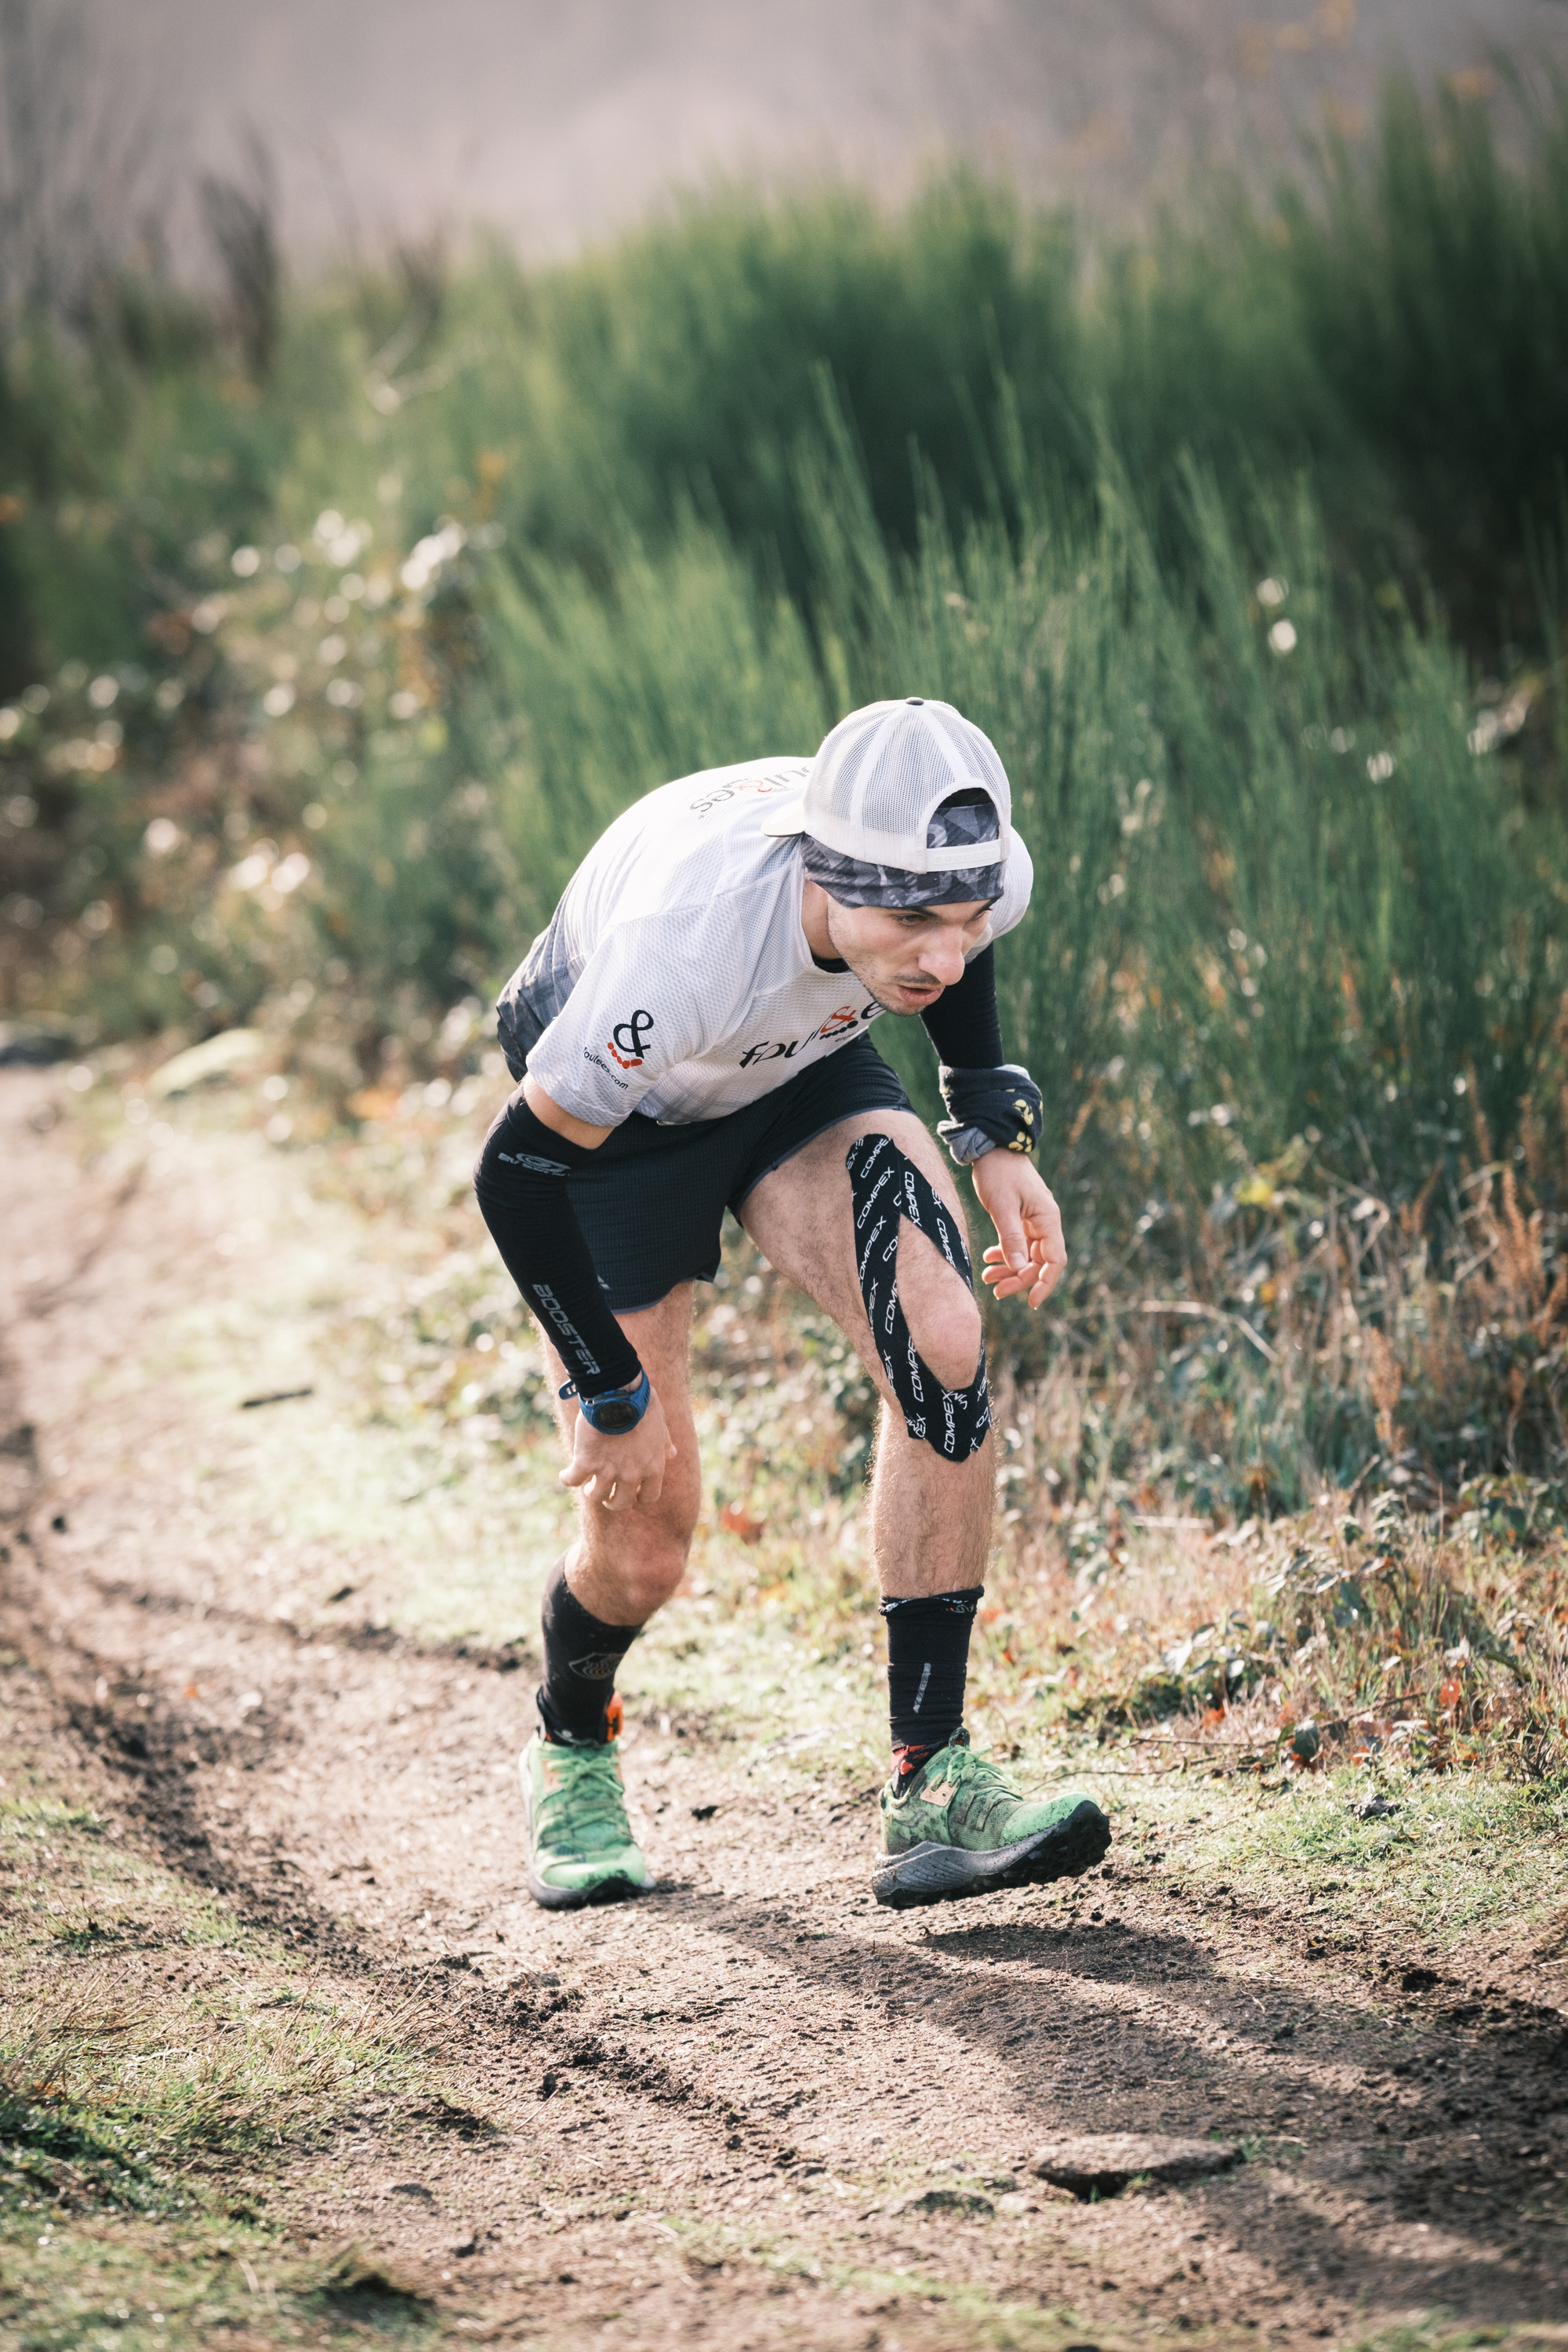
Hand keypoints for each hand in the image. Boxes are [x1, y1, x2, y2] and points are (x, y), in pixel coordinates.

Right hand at [559, 1383, 676, 1511]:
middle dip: (613, 1501)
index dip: (638, 1500)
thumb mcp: (660, 1424)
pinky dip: (567, 1478)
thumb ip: (664, 1443)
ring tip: (587, 1485)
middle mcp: (632, 1474)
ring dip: (591, 1492)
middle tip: (607, 1495)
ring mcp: (608, 1470)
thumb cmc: (641, 1404)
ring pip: (596, 1496)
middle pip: (621, 1503)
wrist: (617, 1392)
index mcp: (653, 1467)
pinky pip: (573, 1480)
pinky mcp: (586, 1462)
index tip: (631, 1496)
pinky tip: (566, 1474)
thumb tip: (672, 1454)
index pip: (648, 1498)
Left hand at [970, 1151, 1066, 1309]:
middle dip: (1020, 1279)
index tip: (1031, 1302)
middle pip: (1039, 1262)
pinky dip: (1005, 1254)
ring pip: (1027, 1255)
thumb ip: (1011, 1237)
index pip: (1055, 1261)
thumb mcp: (1002, 1206)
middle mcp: (1044, 1223)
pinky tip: (989, 1258)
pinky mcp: (1020, 1218)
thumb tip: (1019, 1268)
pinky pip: (1017, 1244)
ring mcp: (1033, 1221)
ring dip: (1010, 1269)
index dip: (1045, 1283)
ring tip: (988, 1277)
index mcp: (1048, 1220)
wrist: (992, 1148)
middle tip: (997, 1291)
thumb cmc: (999, 1173)